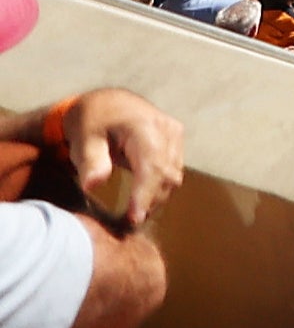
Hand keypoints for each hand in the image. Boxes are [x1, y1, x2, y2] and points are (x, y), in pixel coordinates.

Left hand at [42, 94, 180, 230]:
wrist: (105, 103)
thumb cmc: (91, 122)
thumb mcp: (83, 140)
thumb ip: (91, 161)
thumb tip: (93, 185)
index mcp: (143, 126)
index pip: (152, 166)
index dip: (145, 194)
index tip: (135, 219)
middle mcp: (166, 128)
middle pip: (167, 173)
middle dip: (152, 201)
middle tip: (130, 223)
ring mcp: (174, 133)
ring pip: (174, 174)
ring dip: (158, 196)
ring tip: (137, 214)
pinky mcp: (176, 139)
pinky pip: (174, 168)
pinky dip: (162, 186)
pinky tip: (145, 199)